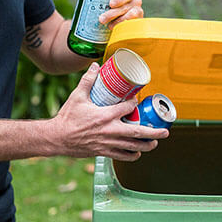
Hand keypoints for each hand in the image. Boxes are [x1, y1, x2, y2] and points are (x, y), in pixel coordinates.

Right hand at [50, 62, 167, 160]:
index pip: (128, 108)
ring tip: (154, 142)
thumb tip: (95, 65)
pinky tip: (137, 152)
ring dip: (146, 145)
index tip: (137, 100)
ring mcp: (108, 143)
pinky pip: (122, 156)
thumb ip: (87, 81)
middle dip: (154, 133)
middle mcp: (110, 131)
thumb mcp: (77, 96)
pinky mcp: (104, 152)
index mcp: (105, 115)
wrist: (57, 138)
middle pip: (138, 132)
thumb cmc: (67, 117)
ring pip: (133, 147)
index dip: (135, 103)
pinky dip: (132, 155)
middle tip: (165, 131)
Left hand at [75, 0, 143, 29]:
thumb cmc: (107, 7)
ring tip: (109, 27)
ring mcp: (138, 13)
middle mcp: (135, 2)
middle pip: (127, 6)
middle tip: (101, 19)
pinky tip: (117, 30)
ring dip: (119, 21)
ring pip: (132, 16)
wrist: (112, 22)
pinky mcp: (137, 24)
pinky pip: (134, 25)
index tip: (110, 4)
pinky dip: (126, 27)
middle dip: (114, 13)